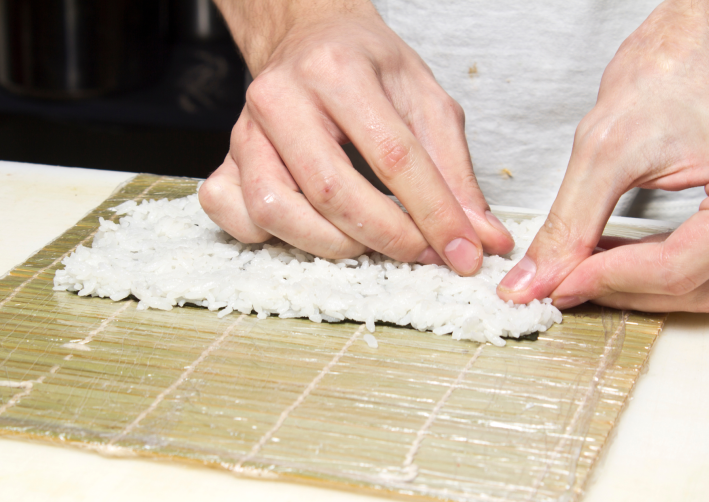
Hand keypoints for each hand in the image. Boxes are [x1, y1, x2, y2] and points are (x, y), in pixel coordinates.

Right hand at [200, 0, 513, 274]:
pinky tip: (308, 228)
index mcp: (339, 72)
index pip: (393, 156)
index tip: (463, 254)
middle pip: (331, 191)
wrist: (310, 39)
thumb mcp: (425, 101)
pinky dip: (270, 238)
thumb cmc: (367, 69)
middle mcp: (282, 98)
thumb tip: (483, 238)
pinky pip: (232, 215)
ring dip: (330, 244)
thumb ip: (455, 172)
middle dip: (386, 238)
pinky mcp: (224, 158)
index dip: (434, 215)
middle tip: (418, 252)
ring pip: (275, 210)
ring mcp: (244, 131)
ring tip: (366, 241)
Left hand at [497, 0, 708, 311]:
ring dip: (632, 287)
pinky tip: (607, 256)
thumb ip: (569, 223)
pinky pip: (693, 267)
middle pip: (687, 289)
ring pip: (692, 288)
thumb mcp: (607, 151)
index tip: (555, 284)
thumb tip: (535, 279)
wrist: (687, 51)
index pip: (676, 268)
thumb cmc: (667, 77)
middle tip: (562, 283)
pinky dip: (647, 270)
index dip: (608, 282)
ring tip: (581, 269)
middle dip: (618, 290)